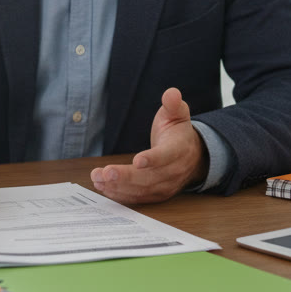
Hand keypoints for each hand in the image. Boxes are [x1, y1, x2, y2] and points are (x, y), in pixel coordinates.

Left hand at [90, 88, 208, 204]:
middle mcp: (173, 172)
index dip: (153, 159)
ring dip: (118, 186)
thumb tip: (172, 93)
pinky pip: (137, 198)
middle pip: (149, 178)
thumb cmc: (179, 133)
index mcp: (179, 150)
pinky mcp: (156, 195)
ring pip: (141, 190)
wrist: (193, 157)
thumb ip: (173, 104)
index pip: (166, 156)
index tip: (137, 161)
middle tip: (105, 173)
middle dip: (126, 177)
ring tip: (98, 179)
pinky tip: (104, 187)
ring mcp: (165, 186)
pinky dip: (120, 194)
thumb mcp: (178, 114)